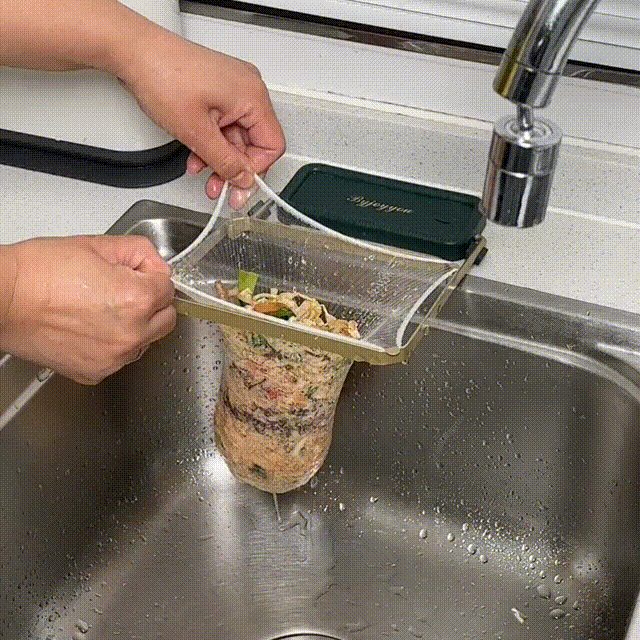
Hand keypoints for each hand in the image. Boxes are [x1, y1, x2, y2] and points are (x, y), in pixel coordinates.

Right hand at [0, 235, 175, 383]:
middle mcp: (131, 334)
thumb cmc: (40, 272)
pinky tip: (90, 328)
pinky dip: (112, 345)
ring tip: (102, 310)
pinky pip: (120, 358)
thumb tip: (156, 264)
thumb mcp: (98, 245)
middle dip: (152, 303)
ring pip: (145, 341)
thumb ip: (140, 253)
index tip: (136, 274)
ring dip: (136, 326)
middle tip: (125, 291)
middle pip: (166, 319)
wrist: (3, 299)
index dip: (151, 276)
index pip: (169, 288)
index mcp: (137, 299)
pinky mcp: (96, 372)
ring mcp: (114, 358)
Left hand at [116, 29, 285, 207]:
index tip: (237, 186)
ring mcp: (234, 88)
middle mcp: (248, 89)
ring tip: (202, 173)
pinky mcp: (219, 90)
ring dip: (220, 159)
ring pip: (237, 137)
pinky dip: (212, 142)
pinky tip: (197, 154)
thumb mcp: (196, 132)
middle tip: (219, 188)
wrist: (133, 51)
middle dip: (234, 168)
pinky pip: (224, 124)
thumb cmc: (161, 75)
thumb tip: (243, 179)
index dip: (255, 170)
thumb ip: (225, 162)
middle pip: (254, 143)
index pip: (272, 146)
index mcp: (252, 96)